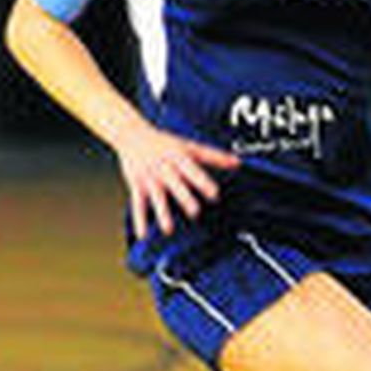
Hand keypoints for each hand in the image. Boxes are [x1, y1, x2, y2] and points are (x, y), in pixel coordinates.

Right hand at [114, 124, 239, 238]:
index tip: (214, 194)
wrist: (132, 135)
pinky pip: (137, 204)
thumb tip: (238, 162)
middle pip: (175, 185)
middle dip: (184, 199)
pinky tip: (143, 235)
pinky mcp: (137, 186)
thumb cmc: (166, 142)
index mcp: (179, 158)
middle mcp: (164, 169)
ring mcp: (150, 179)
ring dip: (162, 214)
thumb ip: (214, 156)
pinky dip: (139, 220)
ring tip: (169, 230)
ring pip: (156, 198)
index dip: (203, 182)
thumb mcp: (190, 146)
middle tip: (195, 212)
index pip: (193, 171)